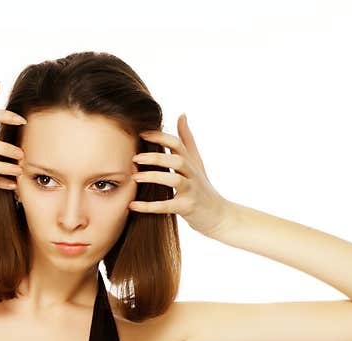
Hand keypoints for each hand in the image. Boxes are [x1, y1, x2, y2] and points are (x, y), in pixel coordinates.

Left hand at [128, 114, 229, 234]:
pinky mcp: (187, 208)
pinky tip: (132, 205)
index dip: (160, 137)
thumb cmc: (203, 188)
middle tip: (134, 158)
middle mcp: (193, 174)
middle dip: (155, 157)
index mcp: (191, 162)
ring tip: (134, 178)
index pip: (177, 144)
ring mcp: (191, 191)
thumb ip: (187, 140)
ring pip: (174, 180)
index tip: (141, 134)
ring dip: (153, 177)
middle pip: (177, 159)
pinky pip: (167, 205)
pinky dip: (149, 206)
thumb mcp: (197, 162)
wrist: (219, 215)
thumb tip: (181, 114)